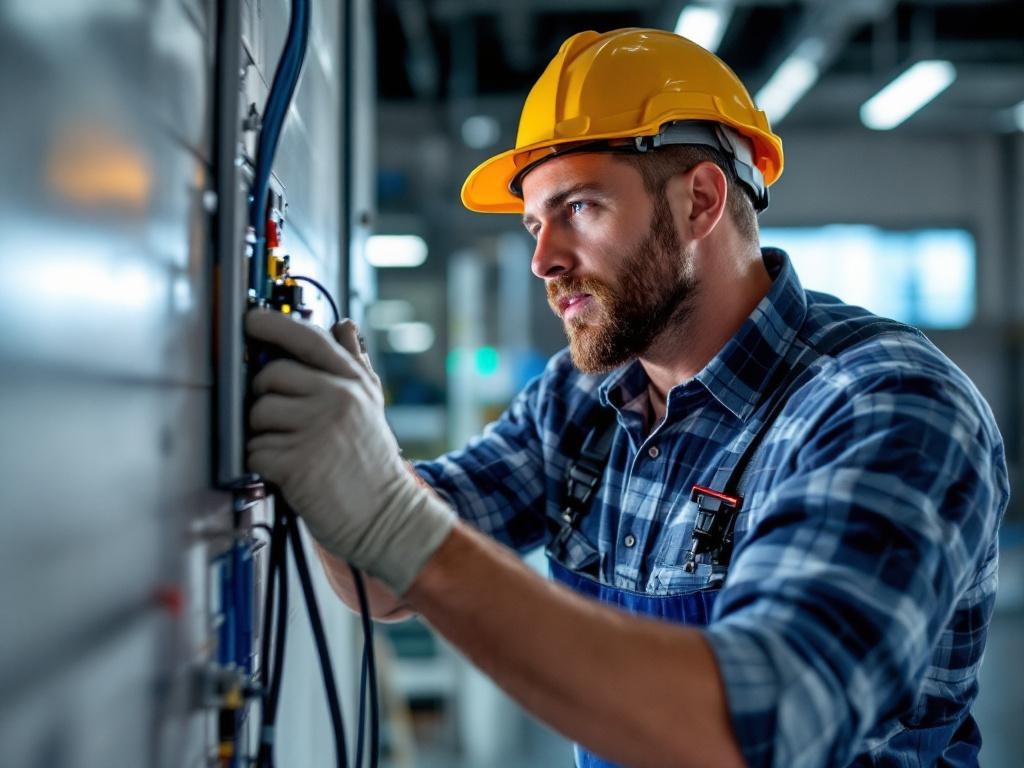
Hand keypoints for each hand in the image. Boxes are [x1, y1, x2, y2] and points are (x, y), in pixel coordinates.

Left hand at [246, 309, 454, 593]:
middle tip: (279, 417)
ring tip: (288, 448)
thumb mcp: (371, 407)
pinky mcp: (297, 462)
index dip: (273, 324)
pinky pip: (255, 449)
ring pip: (257, 413)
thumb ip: (355, 364)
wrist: (386, 516)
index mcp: (353, 383)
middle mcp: (337, 399)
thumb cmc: (372, 464)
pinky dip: (262, 463)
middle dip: (264, 395)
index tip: (252, 320)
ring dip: (263, 433)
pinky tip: (286, 471)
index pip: (308, 339)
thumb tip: (344, 325)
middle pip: (271, 375)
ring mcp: (316, 430)